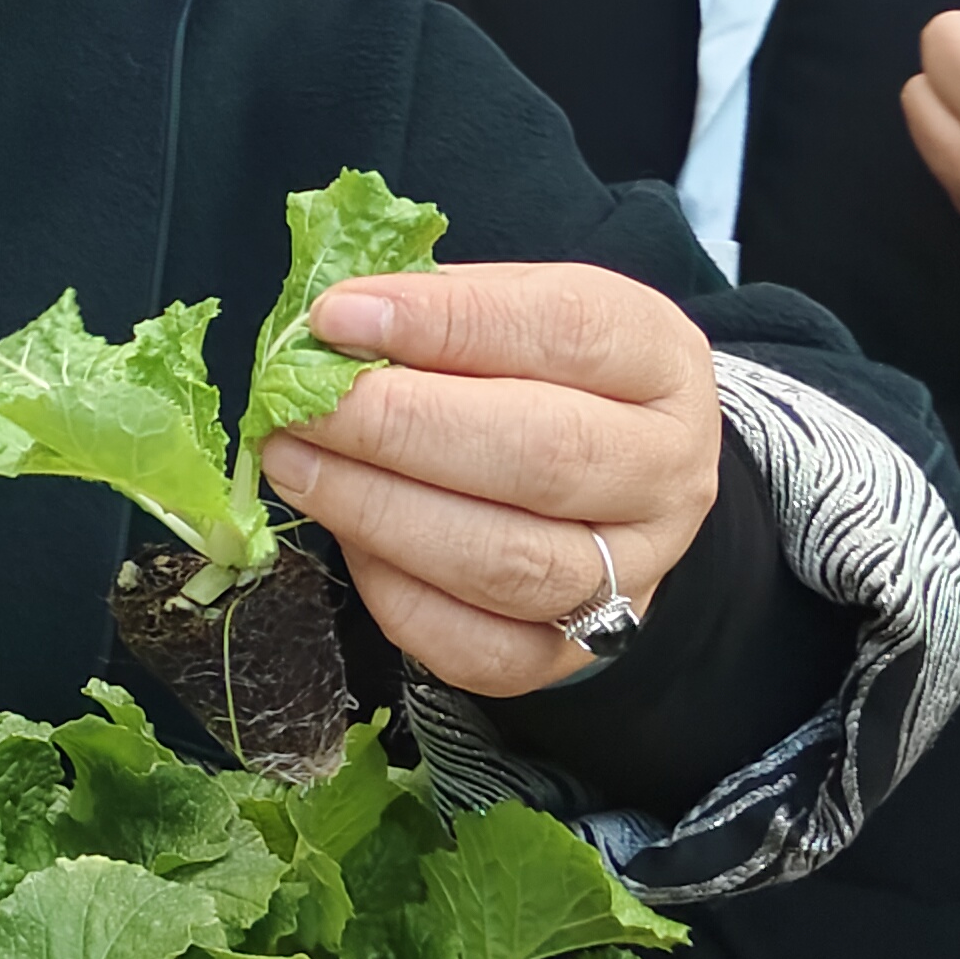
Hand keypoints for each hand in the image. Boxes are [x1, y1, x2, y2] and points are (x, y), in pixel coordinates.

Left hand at [262, 261, 722, 695]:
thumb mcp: (516, 307)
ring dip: (379, 512)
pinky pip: (478, 647)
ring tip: (295, 464)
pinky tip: (344, 535)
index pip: (566, 332)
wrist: (610, 477)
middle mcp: (665, 473)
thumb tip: (335, 326)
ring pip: (508, 563)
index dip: (445, 323)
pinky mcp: (568, 651)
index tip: (339, 318)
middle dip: (401, 428)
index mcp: (660, 359)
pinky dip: (394, 592)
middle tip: (304, 405)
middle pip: (542, 458)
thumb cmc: (545, 372)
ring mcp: (631, 576)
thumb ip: (441, 308)